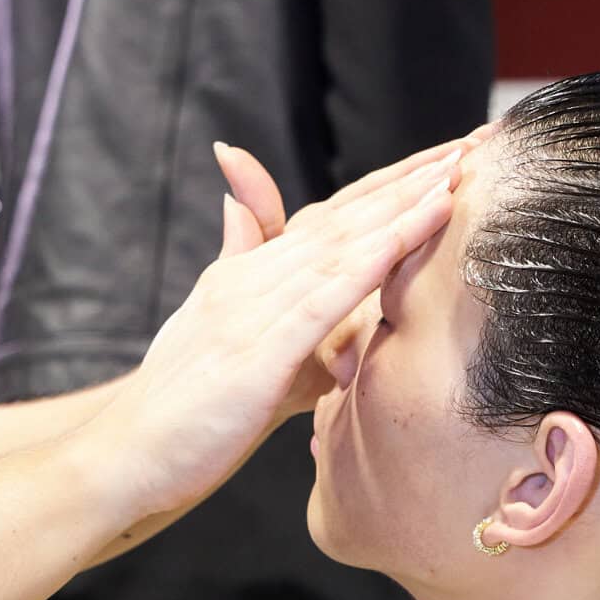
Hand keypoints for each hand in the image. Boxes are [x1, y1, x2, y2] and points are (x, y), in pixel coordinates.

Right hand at [213, 134, 495, 417]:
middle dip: (411, 180)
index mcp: (249, 273)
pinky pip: (319, 300)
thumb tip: (239, 210)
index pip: (333, 216)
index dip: (391, 184)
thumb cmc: (185, 407)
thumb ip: (245, 276)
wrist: (128, 454)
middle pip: (345, 217)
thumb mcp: (225, 333)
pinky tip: (404, 236)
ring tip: (454, 176)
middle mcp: (251, 277)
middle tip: (470, 144)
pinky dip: (365, 263)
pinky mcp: (254, 354)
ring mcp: (250, 311)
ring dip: (401, 210)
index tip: (446, 158)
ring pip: (339, 246)